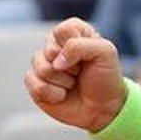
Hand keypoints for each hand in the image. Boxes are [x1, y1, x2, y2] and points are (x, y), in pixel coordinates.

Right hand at [26, 18, 127, 132]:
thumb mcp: (105, 53)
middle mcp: (56, 46)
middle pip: (50, 50)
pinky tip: (62, 95)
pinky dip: (53, 94)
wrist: (103, 108)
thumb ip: (79, 46)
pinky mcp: (35, 83)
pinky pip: (34, 84)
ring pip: (41, 68)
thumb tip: (55, 63)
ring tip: (73, 84)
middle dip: (70, 67)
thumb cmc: (106, 78)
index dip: (75, 46)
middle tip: (81, 73)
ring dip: (63, 81)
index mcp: (74, 33)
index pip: (63, 30)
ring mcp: (43, 64)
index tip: (89, 57)